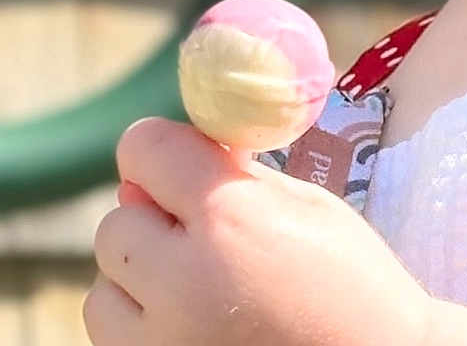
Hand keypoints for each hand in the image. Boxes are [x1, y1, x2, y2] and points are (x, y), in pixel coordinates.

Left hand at [84, 117, 431, 345]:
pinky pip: (117, 338)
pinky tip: (193, 316)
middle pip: (117, 222)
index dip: (161, 147)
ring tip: (198, 281)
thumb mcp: (308, 205)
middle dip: (154, 214)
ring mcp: (162, 342)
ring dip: (139, 275)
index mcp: (229, 216)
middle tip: (203, 227)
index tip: (184, 159)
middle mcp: (182, 279)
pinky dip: (141, 322)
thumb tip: (178, 158)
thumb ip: (238, 178)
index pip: (145, 150)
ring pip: (103, 289)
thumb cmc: (354, 279)